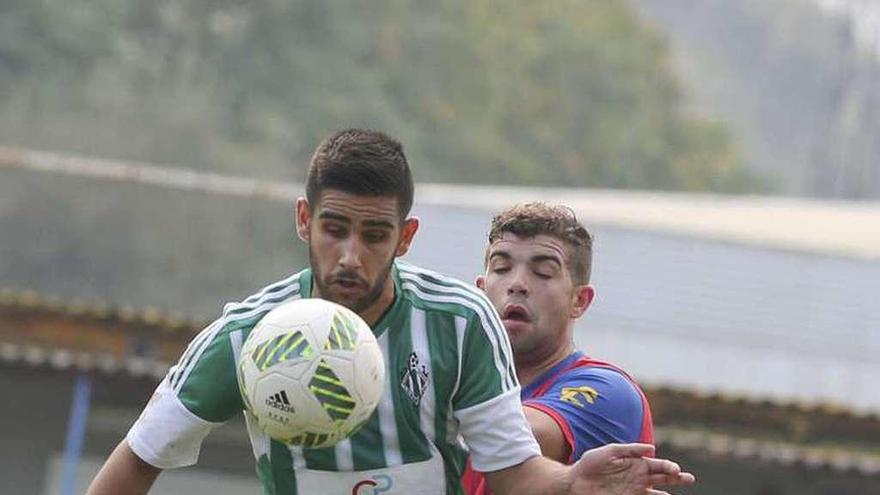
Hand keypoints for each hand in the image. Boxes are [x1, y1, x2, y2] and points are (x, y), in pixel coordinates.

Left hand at [570, 443, 694, 494]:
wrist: (575, 481)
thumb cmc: (591, 463)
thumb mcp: (609, 451)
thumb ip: (630, 449)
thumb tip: (652, 449)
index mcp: (636, 463)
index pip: (658, 464)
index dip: (668, 466)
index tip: (675, 469)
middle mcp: (638, 477)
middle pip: (662, 478)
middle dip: (677, 478)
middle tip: (689, 479)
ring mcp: (633, 490)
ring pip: (656, 493)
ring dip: (665, 494)